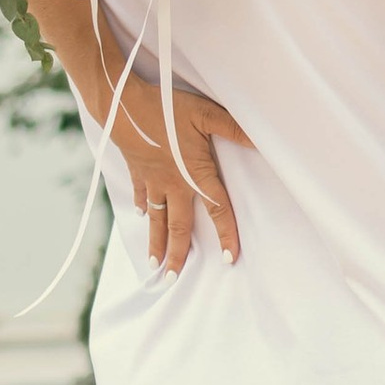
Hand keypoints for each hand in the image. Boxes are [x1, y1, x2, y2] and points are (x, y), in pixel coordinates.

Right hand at [112, 83, 247, 272]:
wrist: (121, 105)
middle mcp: (173, 184)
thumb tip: (263, 139)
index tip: (228, 259)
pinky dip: (141, 207)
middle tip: (172, 279)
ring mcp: (152, 179)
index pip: (217, 210)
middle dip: (177, 254)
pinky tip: (139, 216)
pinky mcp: (136, 169)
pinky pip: (140, 194)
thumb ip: (234, 128)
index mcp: (194, 174)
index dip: (225, 235)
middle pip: (178, 226)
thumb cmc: (166, 108)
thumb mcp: (205, 114)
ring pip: (156, 218)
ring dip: (155, 242)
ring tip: (154, 264)